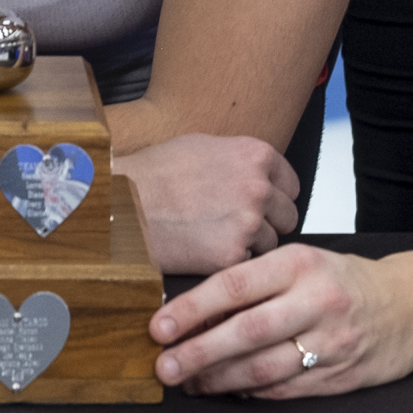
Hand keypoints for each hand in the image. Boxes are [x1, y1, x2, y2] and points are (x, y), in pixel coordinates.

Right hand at [111, 132, 299, 272]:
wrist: (122, 203)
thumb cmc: (154, 173)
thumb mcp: (202, 147)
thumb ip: (240, 160)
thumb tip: (260, 174)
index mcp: (255, 155)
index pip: (291, 185)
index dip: (275, 198)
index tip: (260, 207)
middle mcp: (258, 187)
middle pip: (287, 217)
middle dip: (267, 224)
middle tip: (235, 227)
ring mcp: (248, 222)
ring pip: (270, 244)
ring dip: (249, 246)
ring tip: (212, 237)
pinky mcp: (232, 255)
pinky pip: (246, 264)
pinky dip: (228, 263)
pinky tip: (202, 250)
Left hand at [149, 244, 412, 397]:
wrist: (409, 308)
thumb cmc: (340, 280)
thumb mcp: (300, 261)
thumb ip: (252, 281)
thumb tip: (191, 311)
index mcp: (299, 264)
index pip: (234, 286)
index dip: (191, 310)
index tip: (158, 327)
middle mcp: (316, 302)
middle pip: (246, 333)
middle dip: (198, 353)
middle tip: (164, 366)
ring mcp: (331, 343)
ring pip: (263, 369)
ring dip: (218, 380)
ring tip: (189, 382)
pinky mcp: (340, 377)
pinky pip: (285, 390)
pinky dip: (251, 392)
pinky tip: (227, 390)